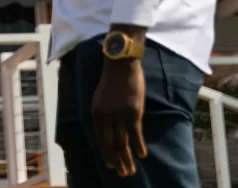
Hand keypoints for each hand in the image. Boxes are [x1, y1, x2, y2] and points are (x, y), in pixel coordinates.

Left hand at [91, 59, 147, 176]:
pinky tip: (142, 155)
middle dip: (115, 161)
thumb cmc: (112, 80)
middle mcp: (105, 116)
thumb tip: (107, 128)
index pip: (99, 139)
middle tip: (123, 173)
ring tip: (131, 170)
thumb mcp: (101, 98)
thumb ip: (103, 113)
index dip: (105, 154)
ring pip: (121, 143)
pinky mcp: (133, 112)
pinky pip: (135, 134)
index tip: (111, 164)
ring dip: (126, 159)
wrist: (120, 64)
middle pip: (109, 145)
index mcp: (96, 113)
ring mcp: (118, 114)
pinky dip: (138, 146)